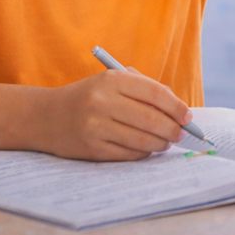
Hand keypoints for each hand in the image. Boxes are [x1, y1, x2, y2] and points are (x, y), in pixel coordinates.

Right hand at [42, 69, 192, 160]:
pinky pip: (128, 154)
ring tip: (166, 142)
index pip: (155, 94)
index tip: (188, 117)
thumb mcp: (112, 82)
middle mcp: (102, 102)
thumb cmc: (90, 97)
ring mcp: (95, 127)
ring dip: (160, 143)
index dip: (176, 107)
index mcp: (111, 80)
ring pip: (142, 139)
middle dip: (173, 129)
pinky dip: (142, 153)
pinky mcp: (91, 148)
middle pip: (152, 119)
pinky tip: (145, 148)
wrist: (46, 116)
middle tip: (181, 134)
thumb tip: (180, 112)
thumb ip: (145, 91)